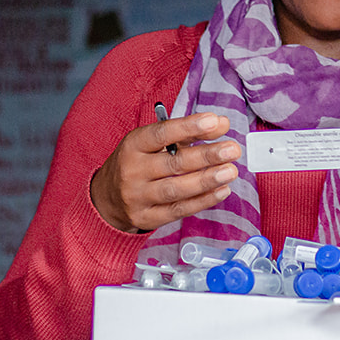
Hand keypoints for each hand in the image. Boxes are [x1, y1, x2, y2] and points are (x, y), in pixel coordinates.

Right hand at [89, 112, 238, 233]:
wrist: (106, 198)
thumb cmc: (137, 163)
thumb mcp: (154, 143)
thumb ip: (188, 133)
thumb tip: (221, 124)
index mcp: (133, 145)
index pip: (161, 134)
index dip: (189, 127)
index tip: (214, 121)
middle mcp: (133, 171)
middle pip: (173, 164)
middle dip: (206, 156)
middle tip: (232, 150)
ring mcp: (138, 197)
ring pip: (176, 189)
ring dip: (207, 180)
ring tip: (231, 171)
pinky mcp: (147, 218)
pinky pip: (179, 211)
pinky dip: (203, 201)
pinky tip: (222, 190)